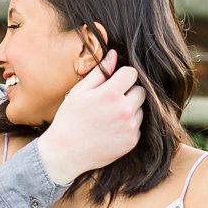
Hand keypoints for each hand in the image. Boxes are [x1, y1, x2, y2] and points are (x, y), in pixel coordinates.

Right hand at [36, 49, 144, 185]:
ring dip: (130, 108)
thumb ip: (99, 72)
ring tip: (110, 115)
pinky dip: (128, 124)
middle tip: (111, 99)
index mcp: (111, 93)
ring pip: (141, 108)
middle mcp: (125, 110)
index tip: (114, 82)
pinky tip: (111, 128)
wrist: (66, 152)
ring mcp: (130, 127)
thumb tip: (114, 55)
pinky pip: (138, 125)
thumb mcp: (79, 92)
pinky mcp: (132, 141)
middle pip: (141, 90)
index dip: (122, 75)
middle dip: (129, 91)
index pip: (132, 73)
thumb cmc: (69, 119)